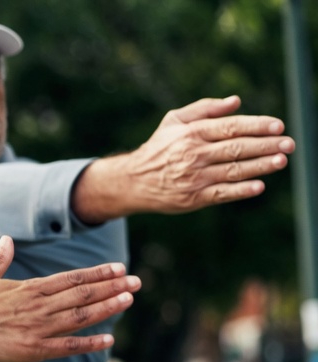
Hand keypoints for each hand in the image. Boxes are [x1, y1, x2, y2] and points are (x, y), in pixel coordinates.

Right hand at [0, 237, 140, 361]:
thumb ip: (0, 259)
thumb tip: (7, 240)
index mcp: (29, 288)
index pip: (72, 278)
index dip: (98, 273)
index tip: (119, 268)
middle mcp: (38, 306)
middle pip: (82, 294)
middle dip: (112, 287)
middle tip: (137, 282)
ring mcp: (37, 328)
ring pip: (80, 316)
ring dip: (107, 308)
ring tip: (128, 300)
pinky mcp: (32, 349)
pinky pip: (67, 346)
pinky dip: (89, 343)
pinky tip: (108, 340)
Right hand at [72, 96, 292, 223]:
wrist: (133, 181)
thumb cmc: (159, 148)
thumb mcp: (174, 121)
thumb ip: (205, 109)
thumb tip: (236, 101)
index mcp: (192, 133)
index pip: (231, 127)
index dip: (257, 126)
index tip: (279, 126)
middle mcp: (193, 154)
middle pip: (237, 148)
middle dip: (266, 145)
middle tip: (289, 144)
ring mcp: (194, 177)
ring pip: (233, 170)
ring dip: (260, 166)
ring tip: (281, 161)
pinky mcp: (193, 198)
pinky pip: (222, 193)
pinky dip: (241, 190)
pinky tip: (259, 186)